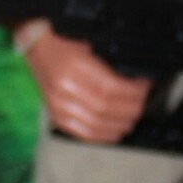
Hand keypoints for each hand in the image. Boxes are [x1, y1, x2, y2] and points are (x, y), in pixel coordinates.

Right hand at [19, 24, 152, 142]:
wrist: (36, 49)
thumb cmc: (65, 46)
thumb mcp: (88, 49)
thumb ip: (108, 70)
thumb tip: (136, 88)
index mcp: (73, 67)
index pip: (110, 87)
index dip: (133, 92)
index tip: (146, 88)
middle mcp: (64, 88)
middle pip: (105, 108)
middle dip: (130, 109)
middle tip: (144, 105)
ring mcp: (57, 105)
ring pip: (96, 124)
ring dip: (120, 125)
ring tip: (134, 119)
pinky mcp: (56, 117)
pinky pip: (83, 134)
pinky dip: (103, 136)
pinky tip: (117, 132)